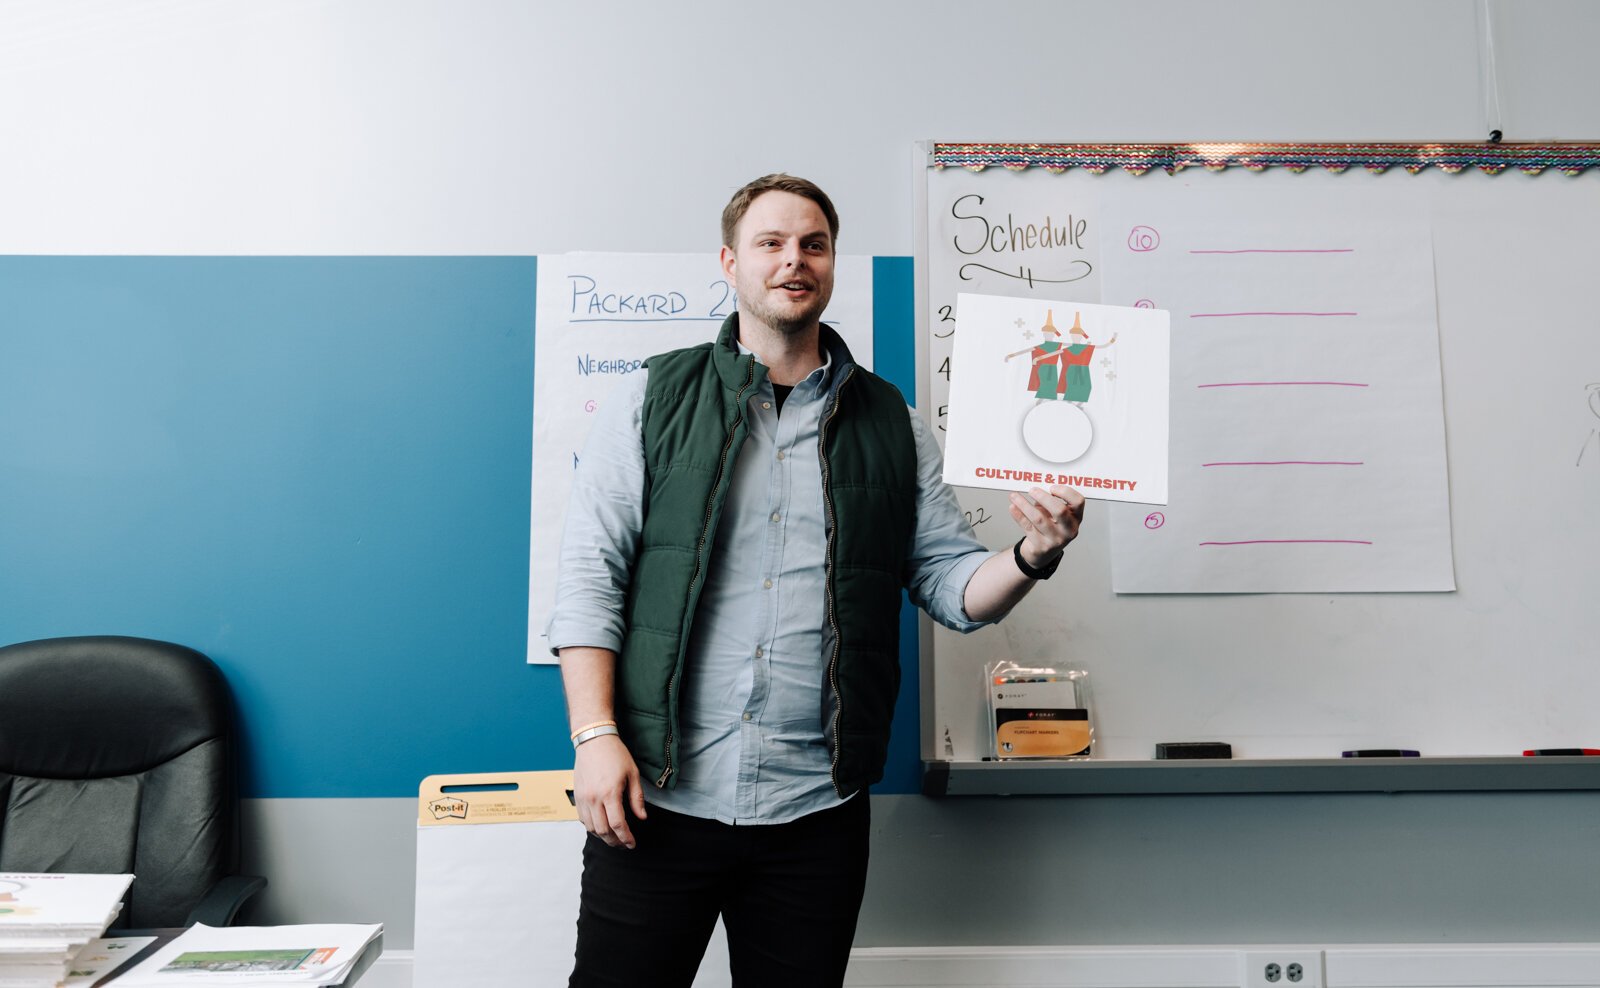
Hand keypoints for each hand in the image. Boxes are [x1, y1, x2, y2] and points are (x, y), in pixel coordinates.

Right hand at [572, 734, 646, 848]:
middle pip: (603, 831)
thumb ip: (637, 798)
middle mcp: (594, 798)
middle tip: (624, 844)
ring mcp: (583, 798)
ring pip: (591, 828)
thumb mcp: (633, 774)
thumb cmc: (615, 754)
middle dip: (615, 842)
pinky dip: (592, 827)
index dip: (626, 838)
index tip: (632, 844)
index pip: (618, 825)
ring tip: (614, 838)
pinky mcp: (577, 796)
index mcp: (610, 793)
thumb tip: (641, 817)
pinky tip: (601, 826)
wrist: (594, 740)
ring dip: (603, 837)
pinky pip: (582, 819)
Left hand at [1007, 484, 1084, 567]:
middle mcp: (1069, 529)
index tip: (1052, 487)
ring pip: (1039, 519)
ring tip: (1014, 496)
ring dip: (1024, 505)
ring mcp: (1056, 539)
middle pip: (1059, 510)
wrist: (1043, 552)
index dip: (1065, 492)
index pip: (1078, 501)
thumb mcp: (1054, 514)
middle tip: (1032, 490)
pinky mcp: (1041, 546)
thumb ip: (1049, 501)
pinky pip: (1027, 527)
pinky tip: (1013, 507)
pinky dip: (1018, 515)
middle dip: (1044, 497)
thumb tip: (1034, 487)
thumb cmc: (1050, 526)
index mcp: (1076, 517)